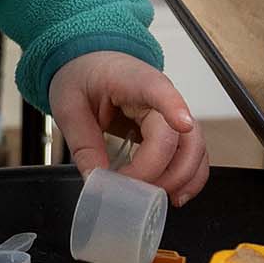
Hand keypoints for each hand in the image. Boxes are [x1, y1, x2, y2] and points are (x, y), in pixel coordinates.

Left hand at [48, 50, 208, 205]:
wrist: (90, 64)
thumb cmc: (82, 76)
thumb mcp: (68, 106)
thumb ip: (83, 144)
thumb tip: (96, 180)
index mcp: (133, 80)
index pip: (160, 90)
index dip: (174, 107)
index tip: (182, 124)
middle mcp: (162, 95)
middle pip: (182, 134)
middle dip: (166, 170)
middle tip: (137, 191)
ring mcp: (172, 112)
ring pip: (195, 148)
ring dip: (182, 178)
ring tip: (156, 198)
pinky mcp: (173, 129)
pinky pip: (192, 154)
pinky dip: (189, 177)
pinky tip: (175, 194)